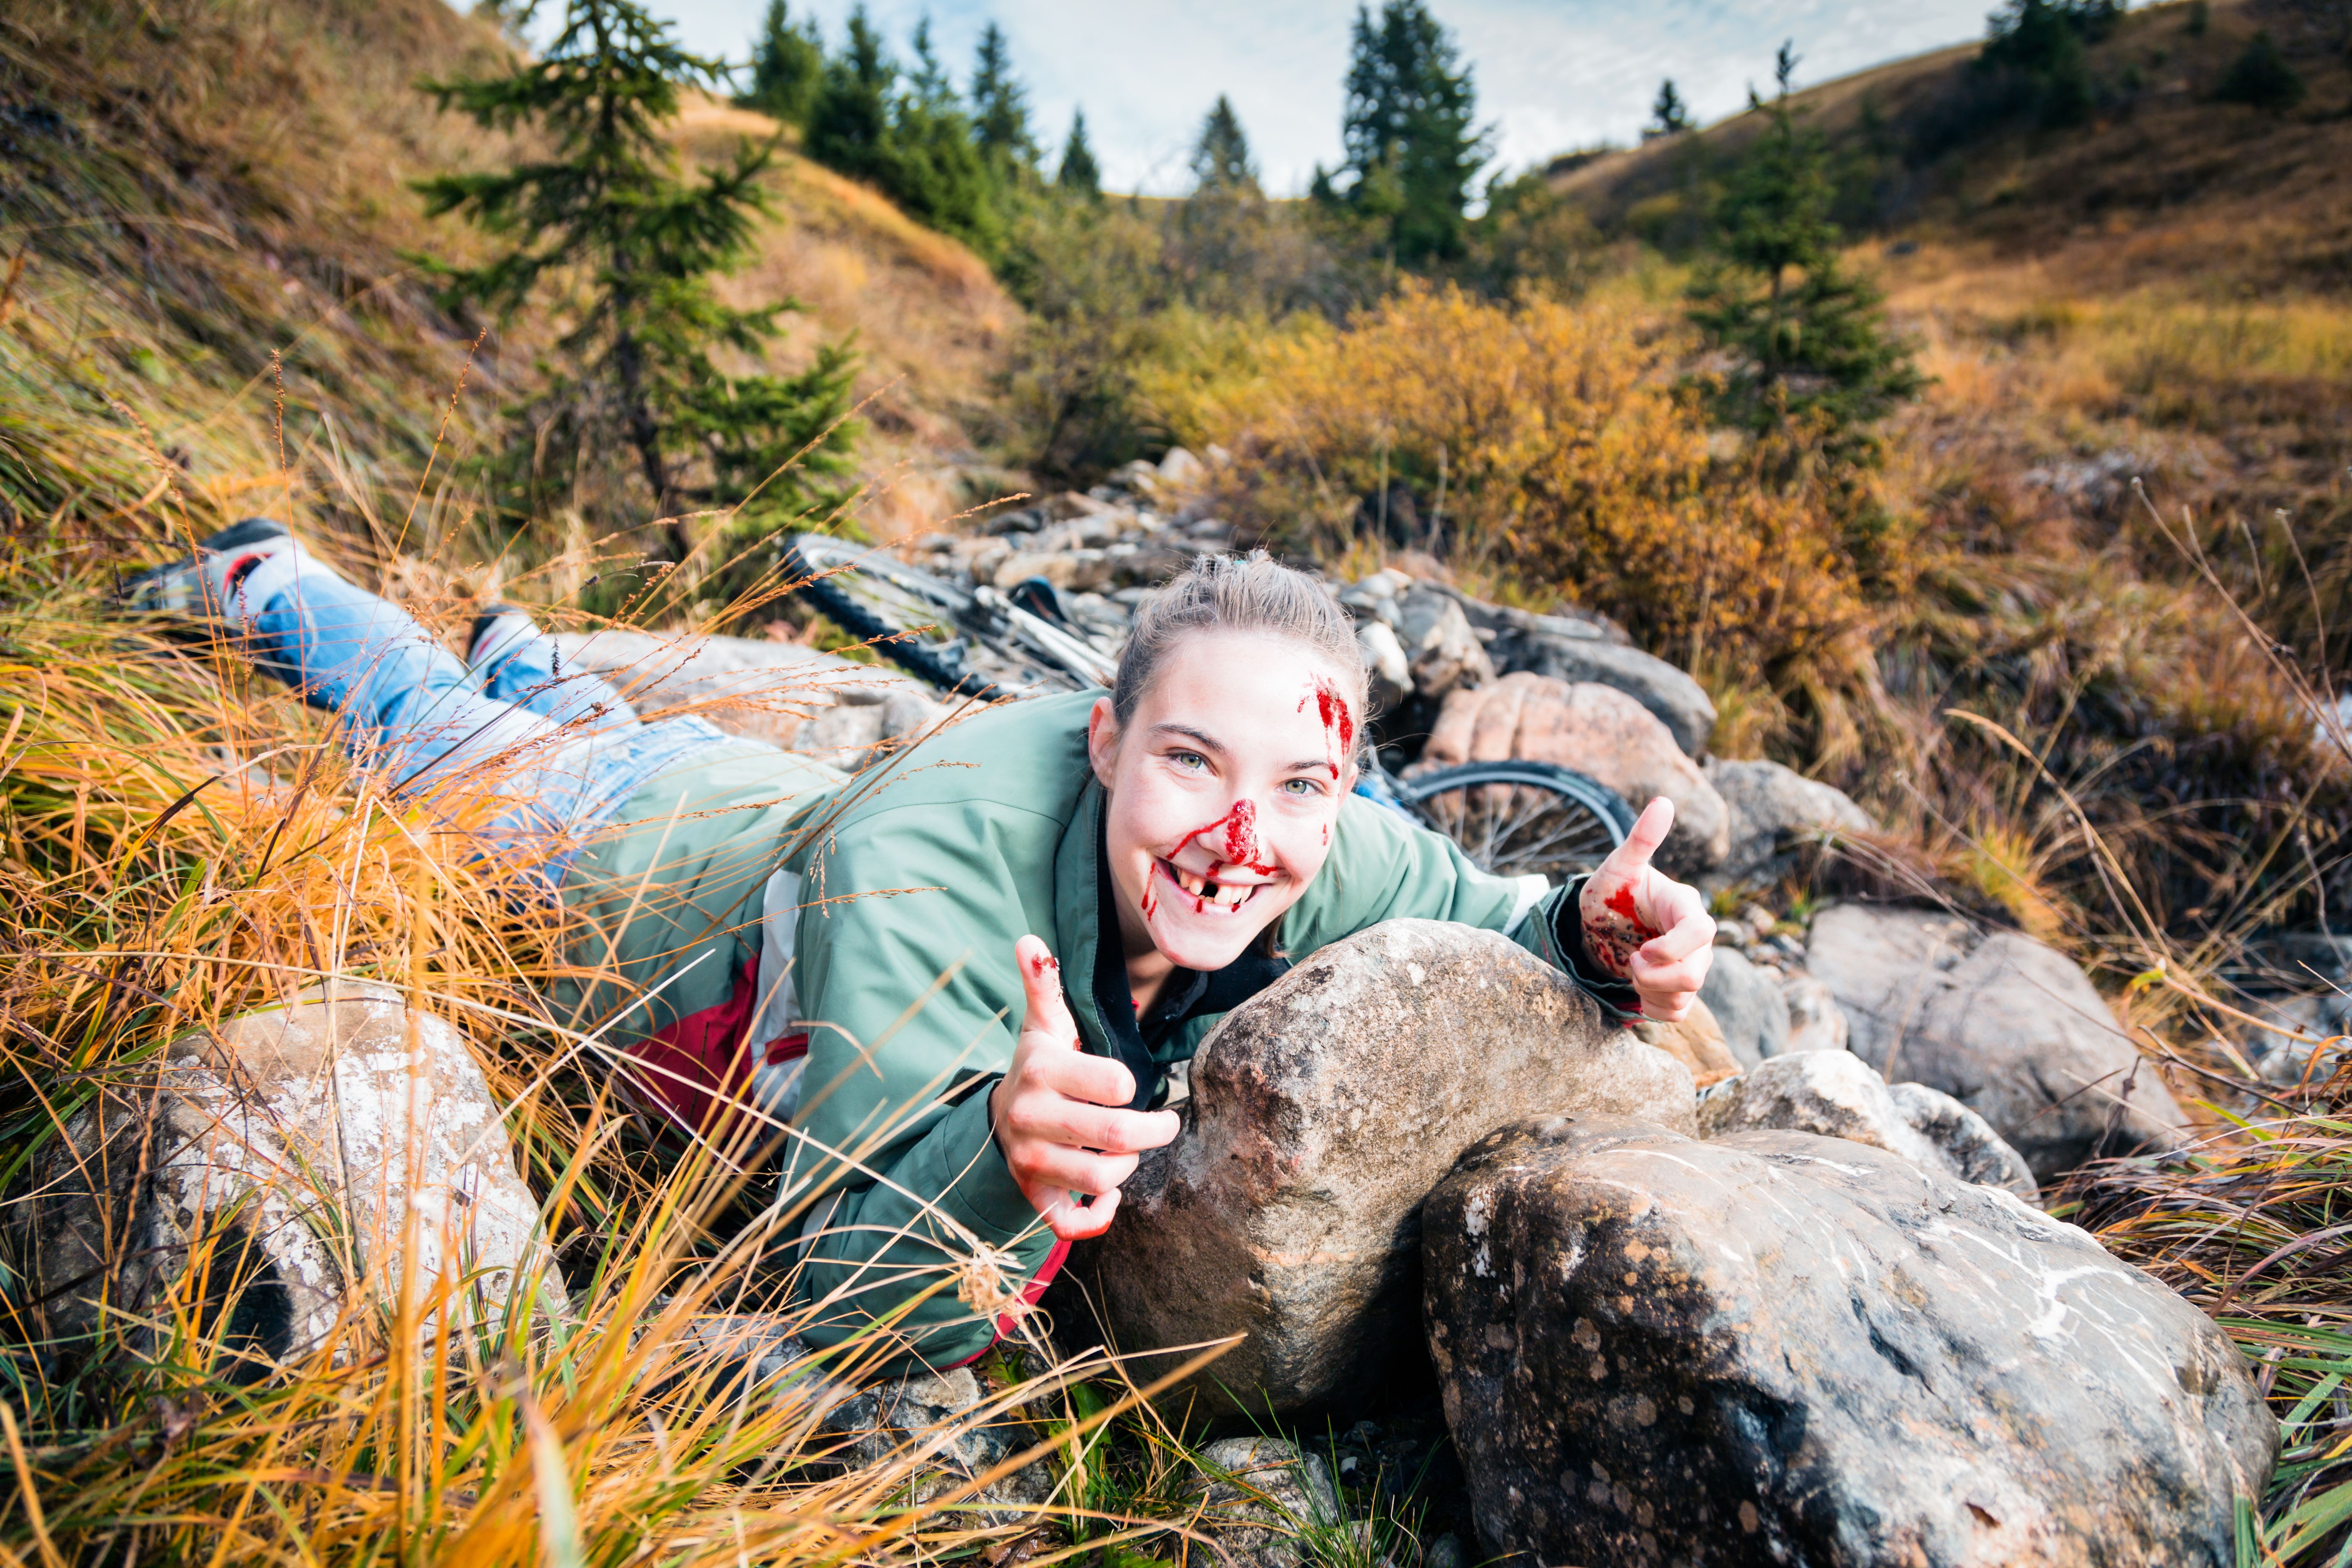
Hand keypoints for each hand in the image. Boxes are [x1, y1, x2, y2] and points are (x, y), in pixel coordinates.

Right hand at [987, 934, 1181, 1240]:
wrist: (997, 1116)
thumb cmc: (1038, 1066)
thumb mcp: (1043, 1025)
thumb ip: (1043, 984)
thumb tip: (1029, 939)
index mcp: (1042, 1070)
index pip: (1114, 1084)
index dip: (1133, 1085)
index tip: (1133, 1085)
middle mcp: (1031, 1117)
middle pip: (1115, 1135)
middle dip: (1153, 1130)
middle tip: (1165, 1123)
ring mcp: (1030, 1160)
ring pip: (1100, 1178)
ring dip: (1128, 1167)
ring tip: (1130, 1150)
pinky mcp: (1032, 1193)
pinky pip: (1068, 1223)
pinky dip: (1096, 1218)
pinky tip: (1109, 1198)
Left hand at [1579, 798, 1715, 1022]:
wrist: (1601, 922)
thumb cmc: (1612, 891)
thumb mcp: (1619, 866)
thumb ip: (1641, 838)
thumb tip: (1663, 802)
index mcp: (1686, 906)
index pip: (1701, 932)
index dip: (1671, 948)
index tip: (1638, 950)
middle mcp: (1697, 938)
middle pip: (1695, 972)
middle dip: (1655, 976)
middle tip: (1629, 963)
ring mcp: (1693, 963)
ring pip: (1687, 994)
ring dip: (1651, 991)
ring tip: (1629, 971)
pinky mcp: (1681, 987)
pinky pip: (1679, 1012)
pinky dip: (1654, 1007)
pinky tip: (1637, 988)